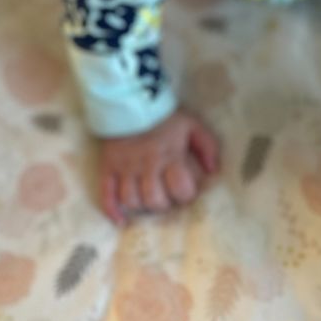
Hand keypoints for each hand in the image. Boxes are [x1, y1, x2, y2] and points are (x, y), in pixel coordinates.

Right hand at [98, 108, 219, 225]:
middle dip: (165, 204)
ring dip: (143, 206)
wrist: (130, 100)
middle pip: (155, 200)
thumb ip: (207, 146)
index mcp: (170, 155)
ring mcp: (125, 168)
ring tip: (149, 201)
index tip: (186, 191)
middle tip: (167, 197)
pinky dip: (113, 210)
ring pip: (132, 200)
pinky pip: (106, 194)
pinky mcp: (108, 167)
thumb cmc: (165, 116)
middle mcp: (146, 165)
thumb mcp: (192, 125)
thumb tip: (213, 171)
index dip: (186, 195)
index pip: (180, 189)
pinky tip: (121, 220)